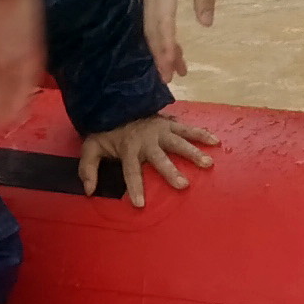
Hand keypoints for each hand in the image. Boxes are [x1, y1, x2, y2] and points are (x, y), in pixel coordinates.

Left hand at [77, 111, 220, 206]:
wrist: (116, 100)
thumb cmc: (107, 130)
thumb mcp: (91, 147)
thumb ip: (88, 169)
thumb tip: (90, 191)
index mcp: (128, 148)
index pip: (131, 171)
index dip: (135, 187)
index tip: (140, 204)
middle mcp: (146, 140)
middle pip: (160, 158)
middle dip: (171, 171)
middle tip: (183, 185)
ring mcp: (160, 130)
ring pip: (179, 142)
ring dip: (193, 153)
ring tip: (207, 164)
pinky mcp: (170, 123)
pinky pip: (187, 129)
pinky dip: (202, 134)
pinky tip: (216, 142)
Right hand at [146, 0, 217, 79]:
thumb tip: (206, 24)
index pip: (164, 18)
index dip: (166, 43)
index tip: (171, 64)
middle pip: (152, 27)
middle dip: (160, 54)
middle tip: (170, 78)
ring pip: (151, 25)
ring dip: (161, 48)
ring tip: (177, 70)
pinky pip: (152, 17)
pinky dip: (160, 35)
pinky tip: (171, 50)